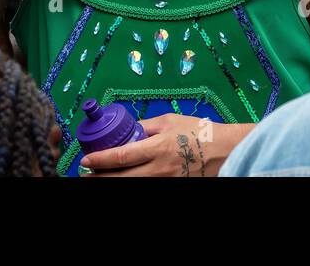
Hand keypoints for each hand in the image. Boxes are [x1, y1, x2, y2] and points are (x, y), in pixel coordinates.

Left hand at [78, 115, 251, 176]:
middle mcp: (160, 169)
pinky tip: (123, 179)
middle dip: (100, 178)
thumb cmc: (198, 132)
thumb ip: (145, 127)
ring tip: (99, 177)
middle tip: (86, 174)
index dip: (100, 160)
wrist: (225, 151)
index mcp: (158, 148)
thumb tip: (125, 129)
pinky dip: (132, 184)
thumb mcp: (169, 121)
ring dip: (113, 182)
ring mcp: (166, 181)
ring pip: (132, 186)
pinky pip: (147, 187)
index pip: (121, 156)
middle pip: (122, 179)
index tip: (85, 160)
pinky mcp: (172, 187)